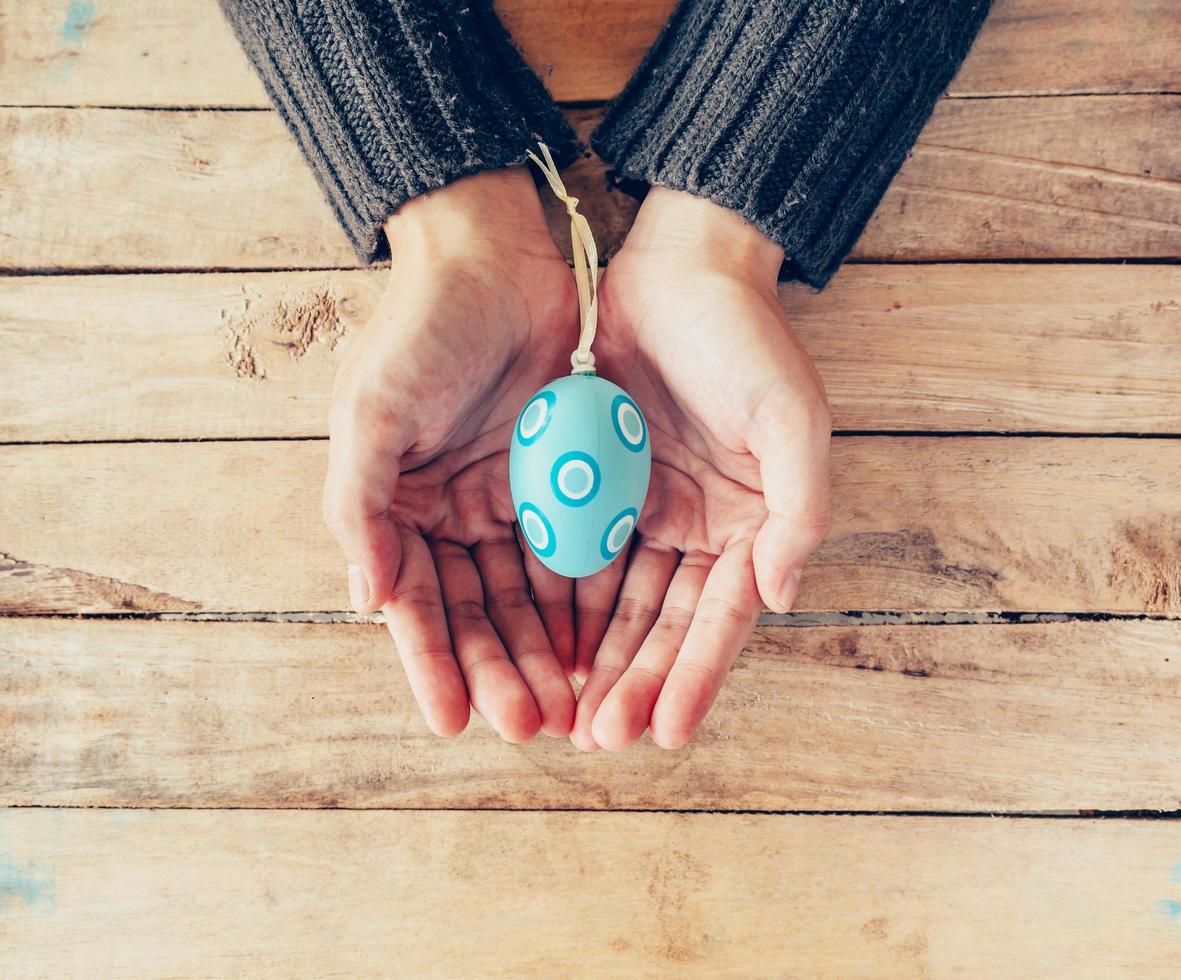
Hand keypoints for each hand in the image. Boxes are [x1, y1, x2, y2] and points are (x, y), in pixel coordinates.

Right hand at [324, 169, 578, 741]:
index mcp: (397, 506)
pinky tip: (605, 644)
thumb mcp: (371, 411)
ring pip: (529, 594)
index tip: (454, 721)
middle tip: (531, 725)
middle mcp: (452, 514)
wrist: (495, 254)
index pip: (415, 602)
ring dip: (547, 650)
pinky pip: (576, 550)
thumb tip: (363, 597)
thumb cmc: (421, 328)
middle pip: (477, 612)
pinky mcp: (563, 479)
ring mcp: (510, 499)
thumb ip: (358, 504)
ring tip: (572, 707)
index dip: (432, 662)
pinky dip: (586, 599)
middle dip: (501, 670)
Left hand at [570, 188, 831, 750]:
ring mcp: (646, 509)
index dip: (694, 678)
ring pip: (615, 601)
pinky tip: (535, 641)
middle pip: (662, 624)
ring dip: (592, 656)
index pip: (721, 619)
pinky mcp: (599, 484)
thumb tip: (785, 595)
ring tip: (563, 712)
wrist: (682, 268)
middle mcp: (699, 529)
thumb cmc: (748, 340)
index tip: (665, 734)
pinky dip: (560, 599)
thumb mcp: (792, 420)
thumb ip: (799, 510)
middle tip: (597, 738)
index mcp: (751, 525)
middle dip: (632, 682)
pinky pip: (576, 552)